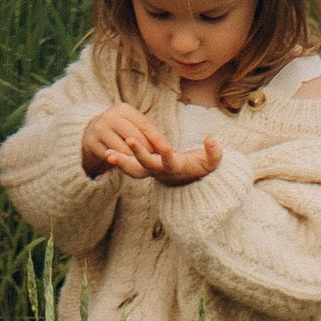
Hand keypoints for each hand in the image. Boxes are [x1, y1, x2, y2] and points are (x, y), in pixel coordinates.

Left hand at [81, 106, 222, 186]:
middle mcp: (161, 171)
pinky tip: (106, 152)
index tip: (166, 147)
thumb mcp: (212, 162)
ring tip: (108, 154)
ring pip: (134, 170)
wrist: (190, 181)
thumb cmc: (201, 168)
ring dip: (122, 162)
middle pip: (147, 166)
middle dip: (138, 154)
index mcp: (176, 168)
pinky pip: (129, 166)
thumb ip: (214, 153)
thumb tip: (210, 140)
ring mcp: (151, 171)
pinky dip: (119, 161)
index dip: (168, 155)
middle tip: (128, 141)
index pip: (170, 161)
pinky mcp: (145, 168)